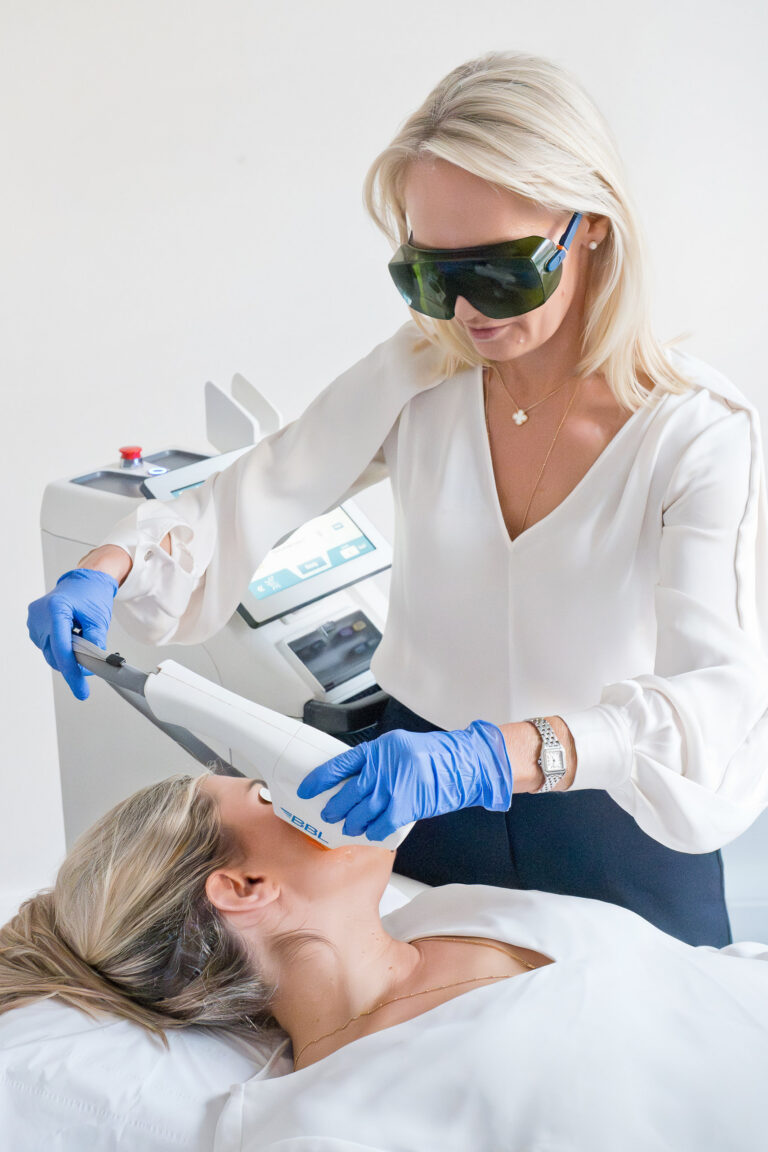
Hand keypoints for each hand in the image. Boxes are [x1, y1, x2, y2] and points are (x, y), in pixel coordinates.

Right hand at [27, 569, 117, 699]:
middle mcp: (39, 615)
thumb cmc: (92, 595)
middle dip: (74, 663)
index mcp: (55, 609)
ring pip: (51, 653)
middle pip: (55, 654)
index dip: (73, 672)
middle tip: (92, 664)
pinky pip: (48, 646)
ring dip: (67, 653)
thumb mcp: (98, 619)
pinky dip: (61, 646)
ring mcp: (34, 620)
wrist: (85, 580)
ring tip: (81, 635)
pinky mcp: (33, 625)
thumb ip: (95, 644)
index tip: (82, 690)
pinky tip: (71, 634)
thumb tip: (91, 667)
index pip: (62, 649)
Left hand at [297, 721, 513, 841]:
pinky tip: (371, 833)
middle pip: (346, 794)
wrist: (461, 764)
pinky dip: (373, 832)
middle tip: (329, 814)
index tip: (306, 789)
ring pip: (361, 813)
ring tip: (349, 827)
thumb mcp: (398, 747)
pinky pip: (380, 825)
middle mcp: (380, 769)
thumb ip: (376, 761)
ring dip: (352, 824)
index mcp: (376, 750)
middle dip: (334, 808)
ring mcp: (392, 789)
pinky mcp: (405, 807)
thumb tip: (356, 778)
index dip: (318, 780)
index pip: (337, 766)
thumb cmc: (433, 755)